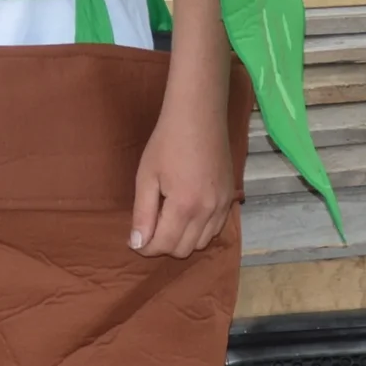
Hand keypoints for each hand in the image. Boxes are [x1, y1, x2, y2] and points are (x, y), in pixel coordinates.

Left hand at [130, 88, 237, 259]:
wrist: (198, 116)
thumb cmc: (166, 142)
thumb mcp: (146, 177)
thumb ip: (143, 214)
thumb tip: (137, 244)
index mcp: (184, 206)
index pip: (164, 245)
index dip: (146, 248)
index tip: (134, 241)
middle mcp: (208, 211)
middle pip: (183, 249)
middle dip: (163, 246)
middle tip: (149, 229)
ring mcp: (223, 205)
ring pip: (201, 243)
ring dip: (182, 240)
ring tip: (167, 221)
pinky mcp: (230, 197)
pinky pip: (216, 228)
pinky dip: (200, 230)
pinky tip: (187, 214)